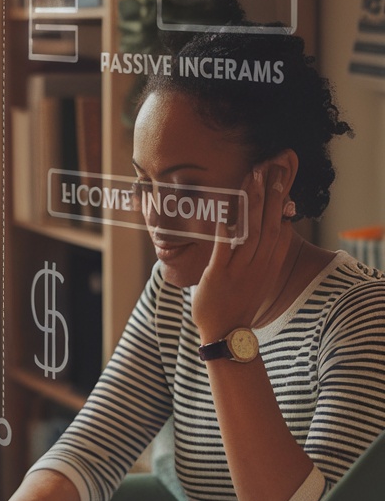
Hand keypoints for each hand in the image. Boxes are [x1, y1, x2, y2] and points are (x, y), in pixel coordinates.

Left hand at [192, 162, 290, 342]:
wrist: (226, 334)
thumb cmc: (239, 302)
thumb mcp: (260, 277)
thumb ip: (267, 253)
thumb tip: (277, 228)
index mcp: (269, 265)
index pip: (281, 228)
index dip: (282, 201)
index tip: (281, 176)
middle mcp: (259, 265)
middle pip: (270, 223)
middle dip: (271, 193)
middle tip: (270, 166)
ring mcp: (240, 270)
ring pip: (250, 231)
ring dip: (252, 203)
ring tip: (252, 177)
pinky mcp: (219, 275)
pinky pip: (224, 250)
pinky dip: (226, 230)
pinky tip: (224, 212)